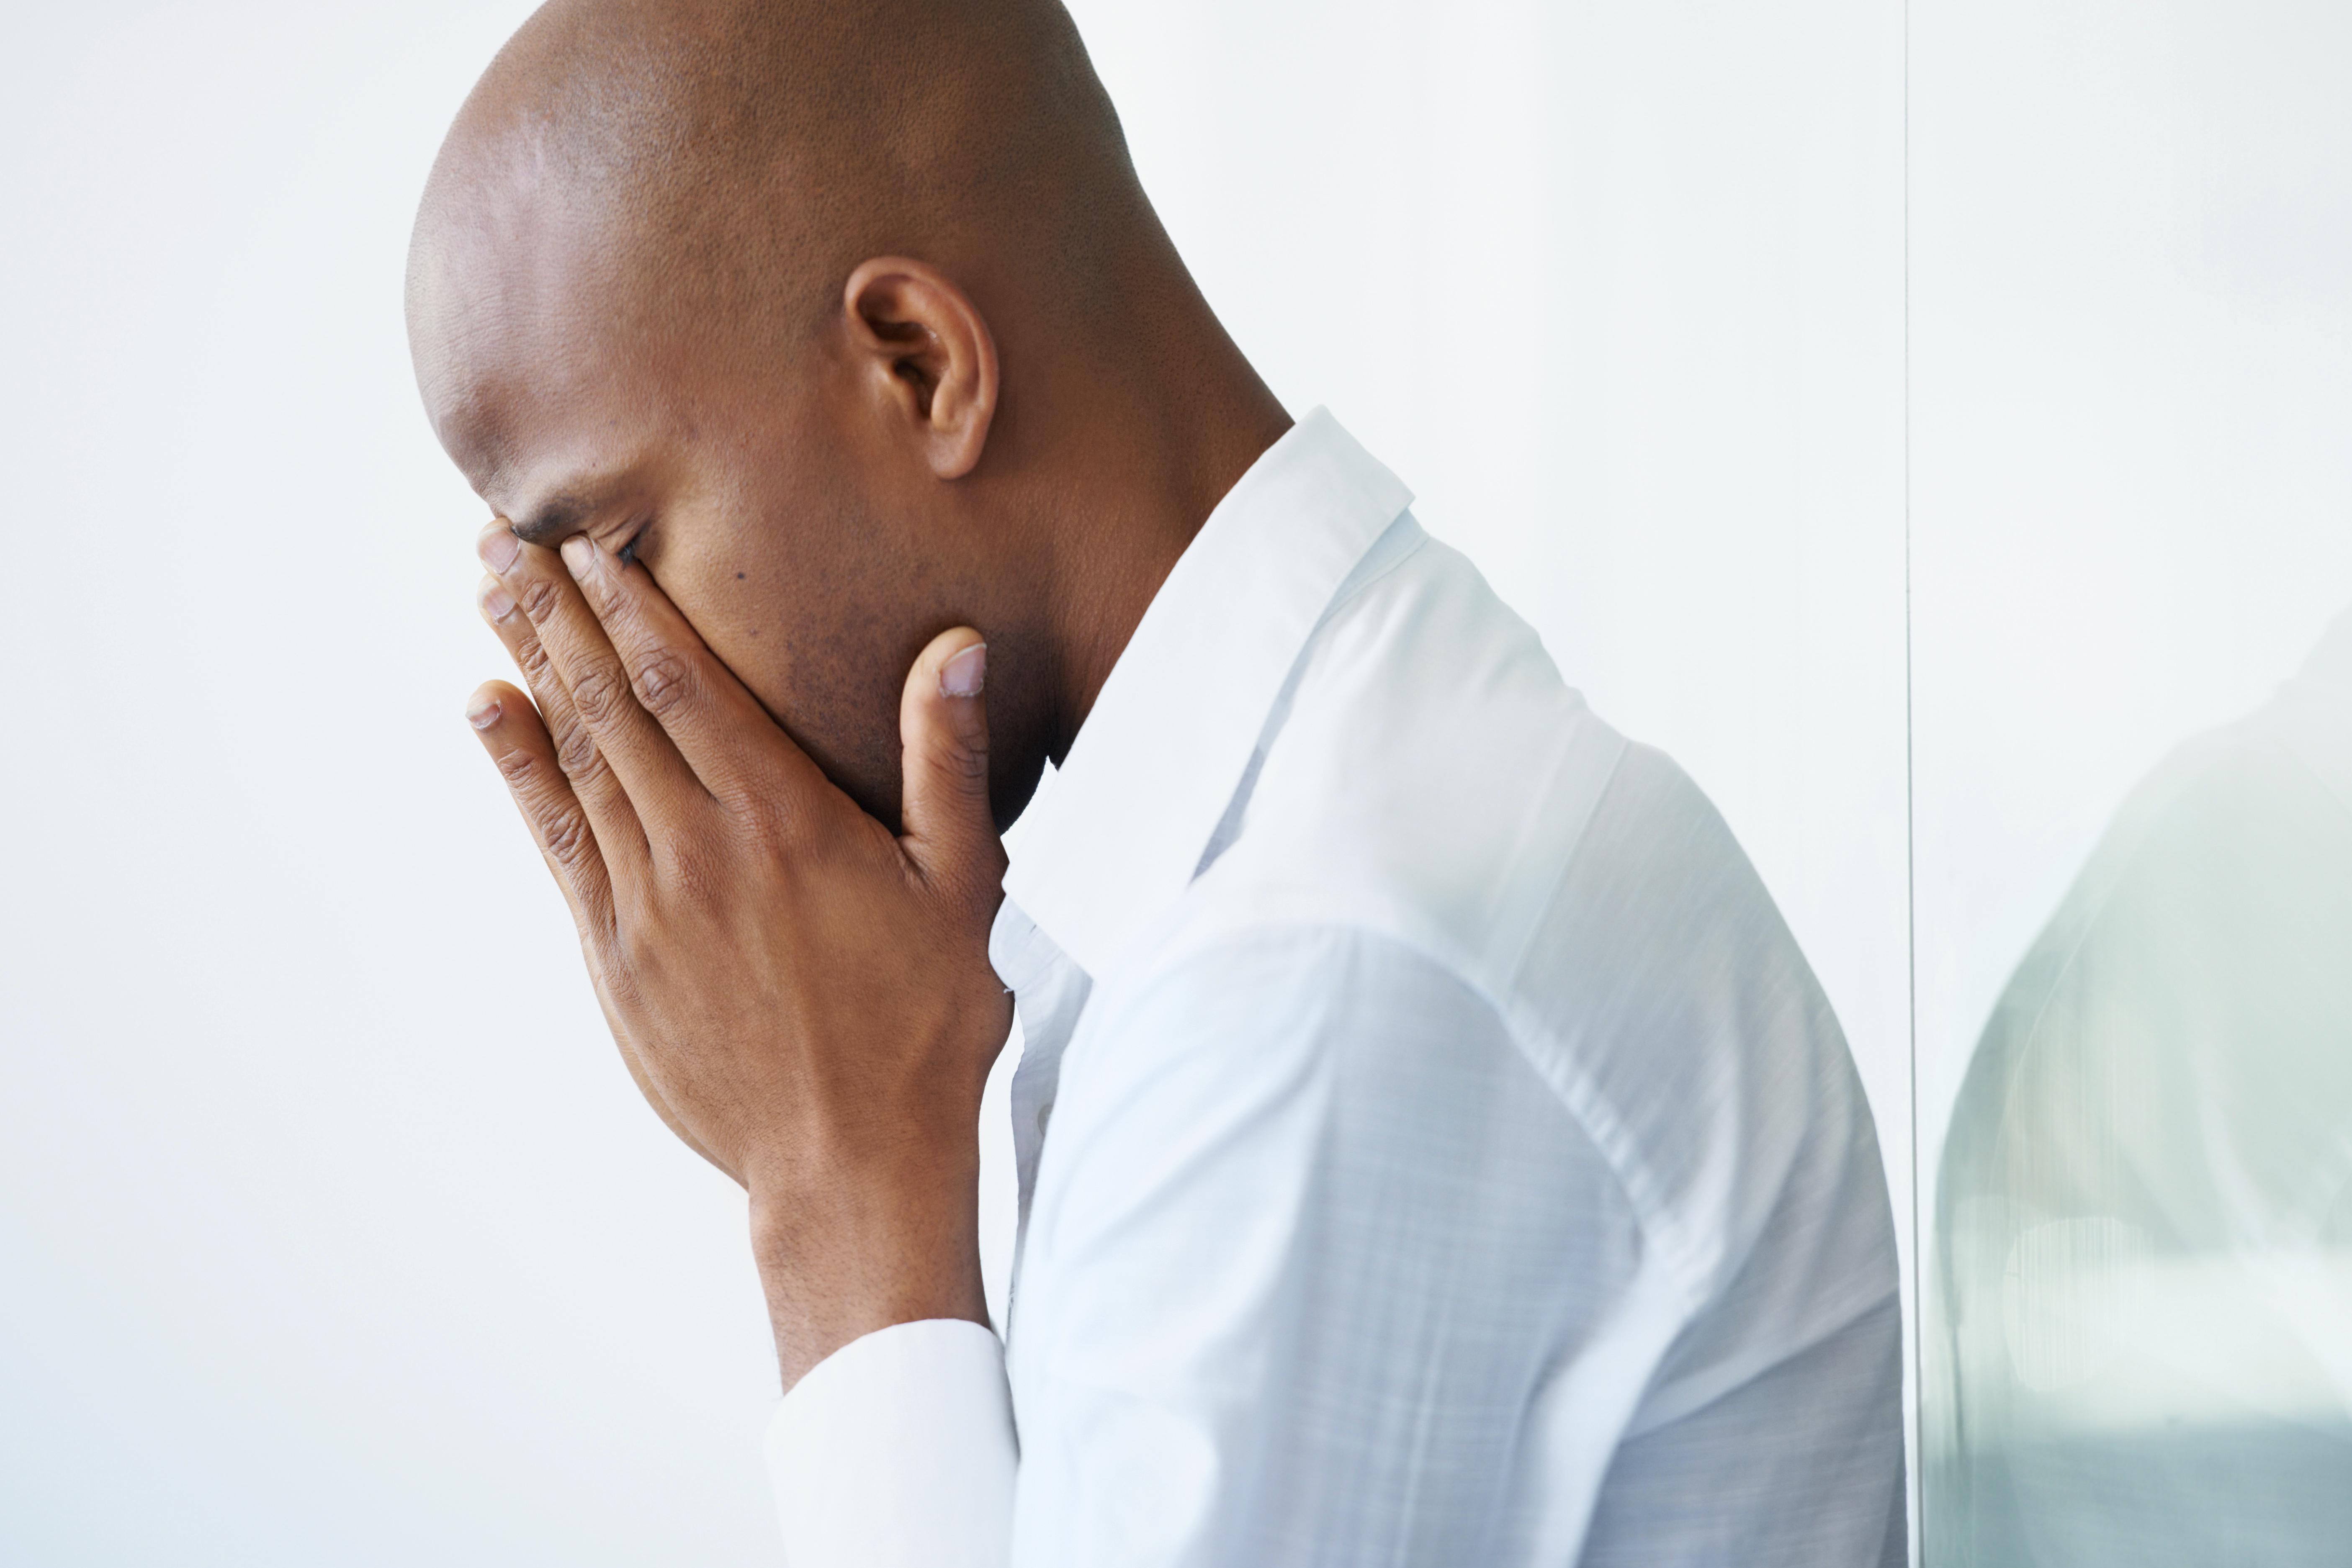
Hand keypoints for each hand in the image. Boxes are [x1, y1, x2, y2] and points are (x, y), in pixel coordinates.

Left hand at [465, 520, 1012, 1386]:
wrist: (852, 1165)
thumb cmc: (926, 1027)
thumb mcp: (964, 890)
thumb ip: (949, 765)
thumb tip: (958, 650)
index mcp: (788, 822)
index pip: (689, 686)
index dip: (633, 607)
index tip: (589, 538)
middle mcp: (703, 850)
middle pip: (611, 704)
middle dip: (555, 610)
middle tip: (501, 533)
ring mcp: (648, 906)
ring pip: (574, 758)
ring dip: (527, 664)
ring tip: (487, 589)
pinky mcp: (616, 960)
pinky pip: (554, 840)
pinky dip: (517, 768)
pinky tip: (488, 709)